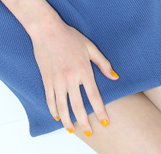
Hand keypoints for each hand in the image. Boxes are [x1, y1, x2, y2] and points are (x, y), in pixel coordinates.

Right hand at [30, 17, 118, 133]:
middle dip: (84, 122)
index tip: (104, 122)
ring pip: (62, 106)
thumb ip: (103, 63)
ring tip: (72, 129)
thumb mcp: (90, 47)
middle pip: (77, 106)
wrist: (47, 29)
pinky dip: (53, 110)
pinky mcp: (46, 78)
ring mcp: (57, 79)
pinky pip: (50, 99)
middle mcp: (70, 77)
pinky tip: (57, 117)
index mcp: (83, 70)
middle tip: (89, 132)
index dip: (100, 111)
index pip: (94, 96)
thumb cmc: (69, 36)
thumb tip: (115, 77)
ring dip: (67, 121)